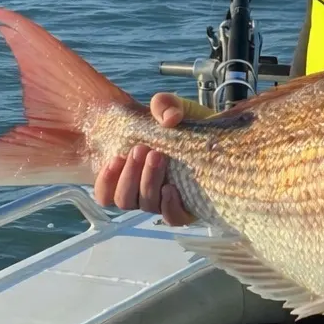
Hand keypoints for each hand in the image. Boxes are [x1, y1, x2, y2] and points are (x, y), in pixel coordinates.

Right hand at [93, 93, 204, 224]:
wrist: (217, 136)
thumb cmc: (186, 126)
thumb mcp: (174, 109)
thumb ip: (164, 105)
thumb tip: (169, 118)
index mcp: (131, 175)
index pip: (106, 193)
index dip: (105, 181)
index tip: (115, 157)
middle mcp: (144, 192)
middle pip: (124, 200)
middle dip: (130, 174)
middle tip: (141, 149)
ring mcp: (164, 202)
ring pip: (145, 205)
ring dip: (147, 182)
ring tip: (158, 156)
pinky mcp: (187, 208)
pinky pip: (172, 218)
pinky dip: (168, 206)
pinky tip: (171, 188)